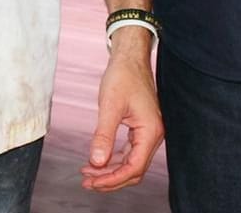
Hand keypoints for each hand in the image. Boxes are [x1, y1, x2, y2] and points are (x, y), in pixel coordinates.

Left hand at [81, 30, 161, 191]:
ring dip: (111, 171)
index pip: (134, 167)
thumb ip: (103, 135)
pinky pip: (129, 152)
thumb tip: (96, 162)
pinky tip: (97, 161)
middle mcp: (154, 135)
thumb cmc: (122, 76)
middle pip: (134, 170)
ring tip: (88, 174)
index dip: (113, 179)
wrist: (129, 58)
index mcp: (150, 131)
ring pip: (131, 163)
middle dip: (111, 179)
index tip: (93, 182)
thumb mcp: (110, 105)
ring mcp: (148, 132)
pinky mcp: (141, 128)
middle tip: (87, 182)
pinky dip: (114, 160)